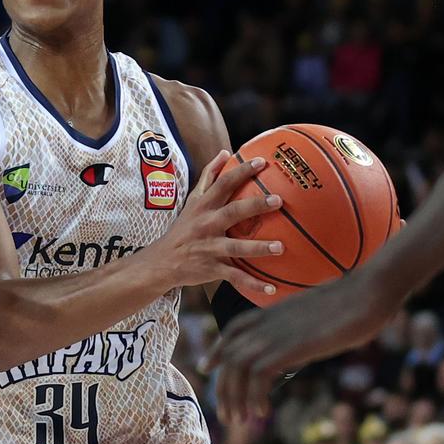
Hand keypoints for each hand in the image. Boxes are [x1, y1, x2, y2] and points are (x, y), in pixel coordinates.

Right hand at [162, 150, 283, 293]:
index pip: (223, 184)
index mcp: (204, 206)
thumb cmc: (183, 228)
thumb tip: (225, 153)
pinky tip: (272, 289)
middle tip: (277, 200)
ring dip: (258, 248)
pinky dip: (253, 284)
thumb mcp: (192, 200)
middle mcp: (207, 225)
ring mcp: (209, 248)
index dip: (241, 172)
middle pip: (232, 212)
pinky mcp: (212, 269)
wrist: (162, 262)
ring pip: (236, 247)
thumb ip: (209, 176)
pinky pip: (235, 277)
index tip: (261, 162)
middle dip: (255, 206)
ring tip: (280, 247)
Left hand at [207, 263, 398, 422]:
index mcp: (272, 312)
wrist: (367, 292)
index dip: (217, 350)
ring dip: (234, 396)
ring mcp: (277, 333)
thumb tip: (296, 346)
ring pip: (238, 366)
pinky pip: (258, 373)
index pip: (233, 330)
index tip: (207, 368)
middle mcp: (268, 322)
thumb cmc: (350, 303)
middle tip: (226, 413)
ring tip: (239, 419)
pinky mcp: (290, 346)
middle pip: (230, 354)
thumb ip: (298, 329)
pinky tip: (261, 411)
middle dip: (224, 386)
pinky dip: (255, 396)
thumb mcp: (315, 317)